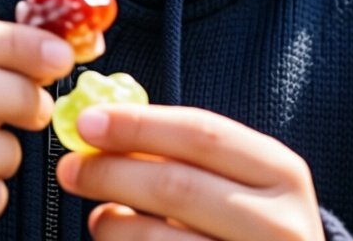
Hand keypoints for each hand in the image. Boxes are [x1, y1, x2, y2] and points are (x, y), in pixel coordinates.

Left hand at [56, 103, 323, 239]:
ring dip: (114, 224)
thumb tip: (106, 125)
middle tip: (71, 169)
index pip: (201, 134)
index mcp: (281, 173)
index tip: (88, 122)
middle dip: (112, 173)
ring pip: (160, 240)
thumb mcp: (241, 181)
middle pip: (177, 186)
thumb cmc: (254, 225)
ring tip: (100, 218)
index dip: (138, 124)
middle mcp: (279, 222)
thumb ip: (186, 153)